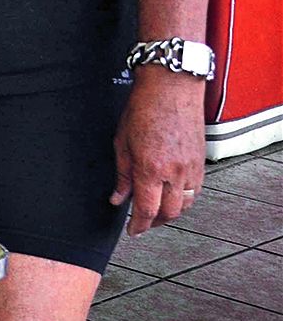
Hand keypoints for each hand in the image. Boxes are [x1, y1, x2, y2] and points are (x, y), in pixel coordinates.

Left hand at [111, 66, 207, 236]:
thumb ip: (121, 175)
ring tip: (156, 211)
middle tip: (142, 223)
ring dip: (170, 213)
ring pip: (185, 204)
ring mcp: (191, 168)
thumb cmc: (144, 109)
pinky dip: (184, 199)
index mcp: (150, 168)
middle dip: (155, 223)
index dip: (139, 225)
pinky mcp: (201, 162)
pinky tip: (172, 195)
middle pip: (169, 213)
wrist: (171, 88)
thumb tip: (118, 198)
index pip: (147, 210)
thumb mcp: (122, 142)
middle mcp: (174, 172)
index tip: (132, 231)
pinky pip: (195, 191)